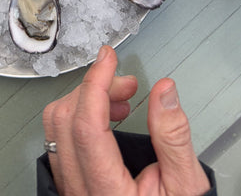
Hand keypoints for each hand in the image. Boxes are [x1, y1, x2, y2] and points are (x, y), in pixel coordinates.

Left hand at [42, 44, 209, 194]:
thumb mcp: (185, 185)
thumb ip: (174, 137)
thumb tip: (165, 91)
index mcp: (106, 191)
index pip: (86, 124)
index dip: (96, 82)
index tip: (109, 59)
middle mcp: (80, 191)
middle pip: (65, 119)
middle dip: (96, 88)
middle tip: (127, 83)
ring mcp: (70, 189)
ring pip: (55, 128)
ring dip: (85, 101)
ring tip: (120, 100)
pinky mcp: (70, 186)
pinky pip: (58, 141)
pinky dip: (78, 117)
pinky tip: (106, 118)